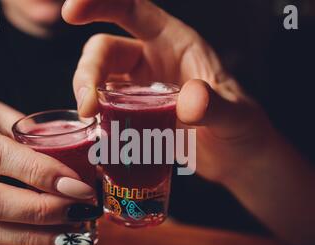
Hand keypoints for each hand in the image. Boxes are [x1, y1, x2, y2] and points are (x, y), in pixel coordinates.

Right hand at [62, 0, 273, 183]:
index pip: (132, 10)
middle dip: (87, 72)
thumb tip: (189, 100)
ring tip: (91, 119)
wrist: (238, 159)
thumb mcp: (236, 116)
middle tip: (88, 106)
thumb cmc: (243, 129)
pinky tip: (97, 134)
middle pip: (104, 51)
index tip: (71, 11)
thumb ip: (215, 107)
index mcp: (175, 44)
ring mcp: (141, 89)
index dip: (100, 2)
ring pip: (98, 79)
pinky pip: (104, 108)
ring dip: (86, 95)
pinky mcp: (135, 115)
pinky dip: (95, 118)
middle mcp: (153, 61)